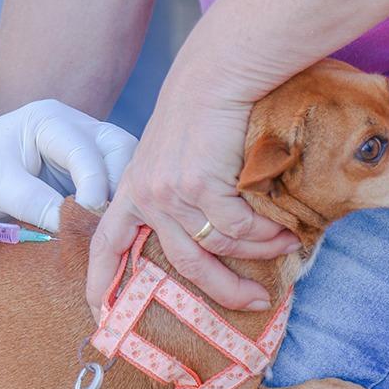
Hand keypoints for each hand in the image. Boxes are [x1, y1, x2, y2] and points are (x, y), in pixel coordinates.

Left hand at [0, 99, 137, 231]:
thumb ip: (33, 203)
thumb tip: (70, 226)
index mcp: (49, 120)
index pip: (85, 150)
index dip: (94, 184)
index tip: (92, 214)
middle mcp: (74, 127)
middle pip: (119, 148)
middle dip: (121, 184)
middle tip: (114, 221)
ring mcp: (82, 147)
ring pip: (122, 164)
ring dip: (122, 195)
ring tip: (117, 227)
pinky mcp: (83, 171)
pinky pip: (111, 183)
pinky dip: (113, 203)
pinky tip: (111, 227)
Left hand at [87, 71, 300, 313]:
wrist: (219, 70)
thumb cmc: (205, 111)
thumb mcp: (174, 154)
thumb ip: (178, 192)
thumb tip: (210, 235)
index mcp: (134, 190)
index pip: (106, 246)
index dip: (101, 285)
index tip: (101, 318)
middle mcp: (147, 195)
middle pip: (184, 264)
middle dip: (223, 291)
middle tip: (256, 302)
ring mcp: (171, 191)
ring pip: (220, 246)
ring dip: (260, 253)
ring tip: (288, 245)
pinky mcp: (199, 184)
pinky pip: (239, 228)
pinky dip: (267, 232)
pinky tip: (287, 227)